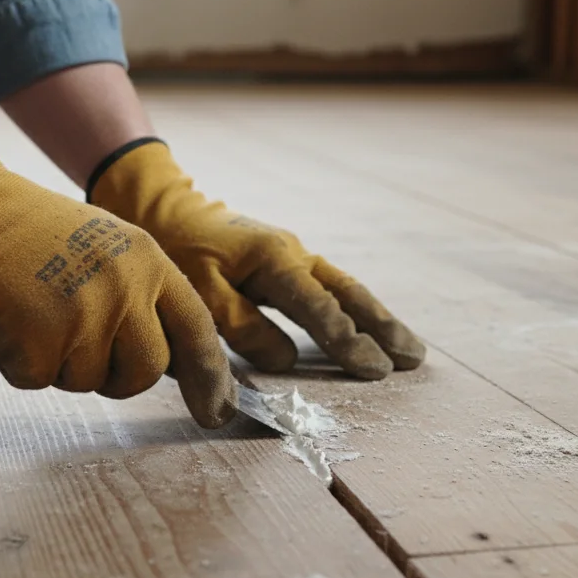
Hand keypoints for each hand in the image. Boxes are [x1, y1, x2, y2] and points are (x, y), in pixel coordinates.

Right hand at [0, 122, 236, 427]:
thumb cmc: (33, 235)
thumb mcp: (109, 249)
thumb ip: (143, 296)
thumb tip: (170, 361)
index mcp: (149, 262)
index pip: (197, 330)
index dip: (210, 377)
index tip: (219, 411)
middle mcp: (125, 289)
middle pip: (145, 372)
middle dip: (117, 375)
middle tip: (79, 342)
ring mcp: (84, 317)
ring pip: (88, 381)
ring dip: (60, 362)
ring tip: (36, 311)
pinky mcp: (39, 341)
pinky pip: (39, 379)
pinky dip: (19, 360)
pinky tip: (9, 318)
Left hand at [89, 140, 424, 379]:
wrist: (163, 208)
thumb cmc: (177, 250)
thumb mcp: (199, 290)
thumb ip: (241, 327)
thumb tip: (283, 361)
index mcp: (275, 260)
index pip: (319, 309)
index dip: (347, 342)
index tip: (374, 369)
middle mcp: (294, 254)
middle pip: (349, 295)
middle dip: (383, 328)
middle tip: (414, 360)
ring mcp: (294, 256)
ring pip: (346, 290)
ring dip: (378, 319)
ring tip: (409, 349)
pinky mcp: (286, 262)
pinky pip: (331, 289)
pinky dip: (355, 309)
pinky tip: (369, 327)